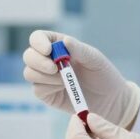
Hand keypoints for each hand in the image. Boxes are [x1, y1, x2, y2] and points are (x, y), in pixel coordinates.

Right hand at [22, 30, 139, 127]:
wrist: (110, 100)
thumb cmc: (103, 75)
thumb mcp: (94, 59)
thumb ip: (79, 50)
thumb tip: (65, 41)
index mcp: (58, 46)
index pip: (38, 38)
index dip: (38, 42)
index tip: (48, 50)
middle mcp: (48, 60)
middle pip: (29, 56)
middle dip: (38, 61)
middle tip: (55, 68)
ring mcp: (46, 78)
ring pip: (29, 73)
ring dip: (44, 76)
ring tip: (64, 80)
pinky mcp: (47, 94)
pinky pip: (37, 89)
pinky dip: (48, 87)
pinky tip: (63, 88)